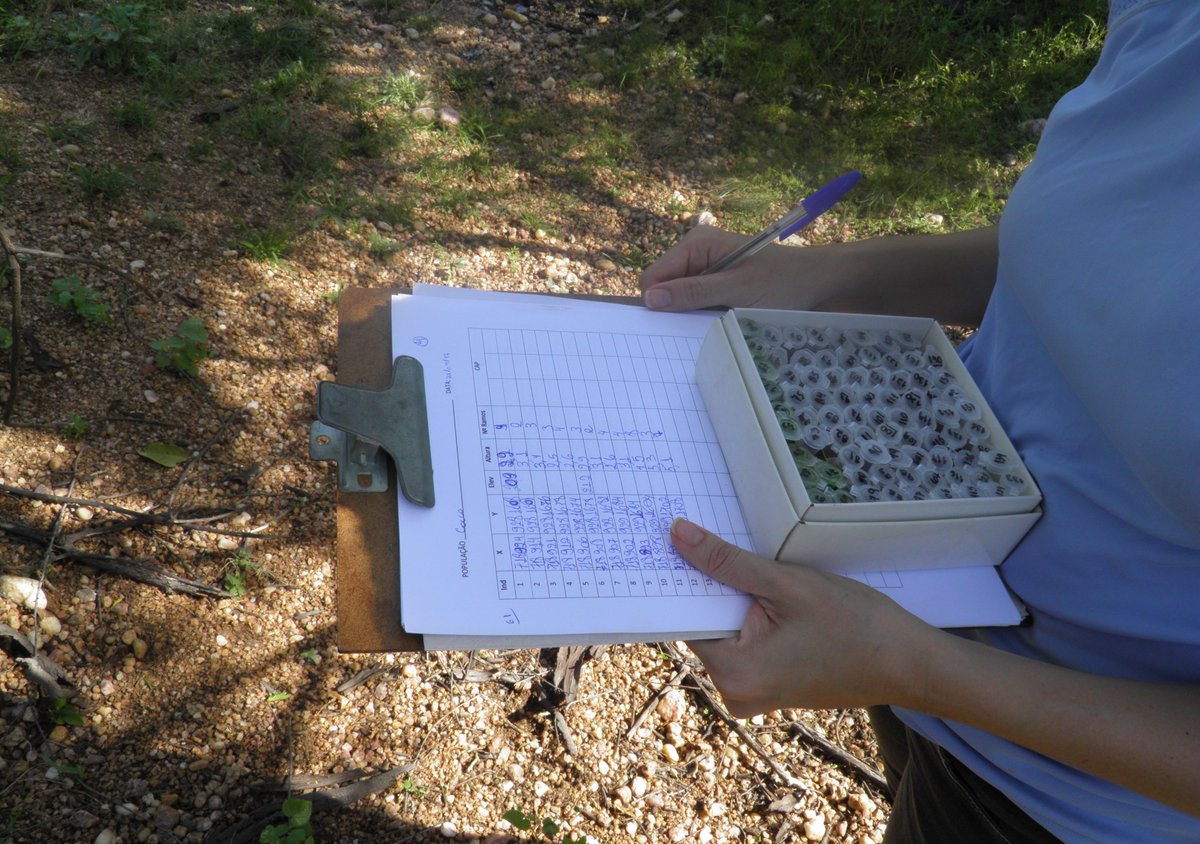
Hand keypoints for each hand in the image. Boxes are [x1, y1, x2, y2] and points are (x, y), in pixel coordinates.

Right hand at [638, 225, 827, 311]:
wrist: (816, 282)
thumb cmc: (782, 282)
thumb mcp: (738, 290)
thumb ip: (694, 293)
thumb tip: (651, 299)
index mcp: (697, 244)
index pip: (653, 276)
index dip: (656, 301)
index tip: (670, 324)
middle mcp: (696, 253)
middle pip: (662, 288)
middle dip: (674, 308)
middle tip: (699, 324)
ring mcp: (705, 268)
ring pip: (677, 298)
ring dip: (690, 314)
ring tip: (715, 320)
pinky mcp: (714, 283)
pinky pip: (694, 302)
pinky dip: (701, 315)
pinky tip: (720, 319)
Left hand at [671, 518, 946, 715]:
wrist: (909, 664)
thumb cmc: (855, 625)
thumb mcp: (786, 584)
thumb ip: (726, 562)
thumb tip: (677, 535)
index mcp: (732, 675)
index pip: (685, 616)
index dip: (685, 577)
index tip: (678, 542)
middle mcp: (733, 694)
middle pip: (705, 623)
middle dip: (713, 586)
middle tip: (723, 544)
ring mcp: (751, 694)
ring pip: (727, 630)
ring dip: (736, 598)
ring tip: (758, 569)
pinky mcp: (768, 686)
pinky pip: (745, 643)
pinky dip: (752, 616)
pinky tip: (772, 595)